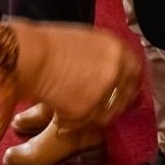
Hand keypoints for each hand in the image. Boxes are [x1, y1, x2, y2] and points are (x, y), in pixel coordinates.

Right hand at [10, 19, 142, 127]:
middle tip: (98, 104)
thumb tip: (111, 71)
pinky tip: (62, 115)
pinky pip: (87, 123)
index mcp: (116, 48)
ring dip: (94, 115)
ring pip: (108, 113)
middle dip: (114, 102)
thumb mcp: (86, 41)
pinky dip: (75, 123)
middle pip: (125, 95)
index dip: (128, 83)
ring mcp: (103, 91)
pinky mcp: (87, 111)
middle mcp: (115, 70)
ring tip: (75, 109)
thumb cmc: (49, 46)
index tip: (124, 89)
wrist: (29, 56)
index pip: (135, 72)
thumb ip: (104, 57)